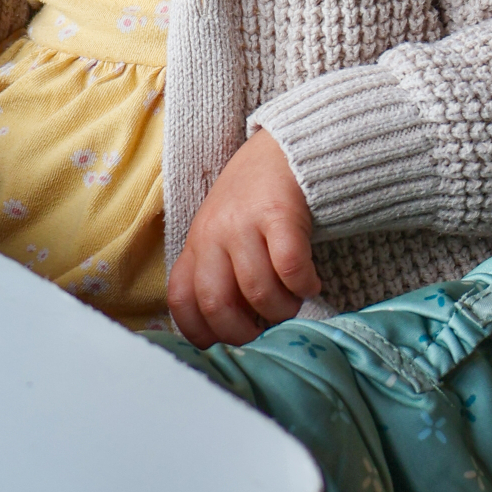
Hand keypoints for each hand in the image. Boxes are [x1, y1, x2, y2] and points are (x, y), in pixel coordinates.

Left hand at [168, 130, 320, 348]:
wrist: (284, 149)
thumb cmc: (254, 201)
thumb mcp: (221, 232)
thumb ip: (217, 272)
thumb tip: (229, 331)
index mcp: (195, 244)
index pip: (181, 299)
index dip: (200, 331)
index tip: (223, 342)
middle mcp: (213, 234)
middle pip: (217, 304)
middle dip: (244, 333)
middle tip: (264, 332)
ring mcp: (244, 223)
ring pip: (258, 291)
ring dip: (281, 309)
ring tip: (293, 302)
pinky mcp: (280, 214)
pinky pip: (290, 268)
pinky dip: (304, 286)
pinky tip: (311, 283)